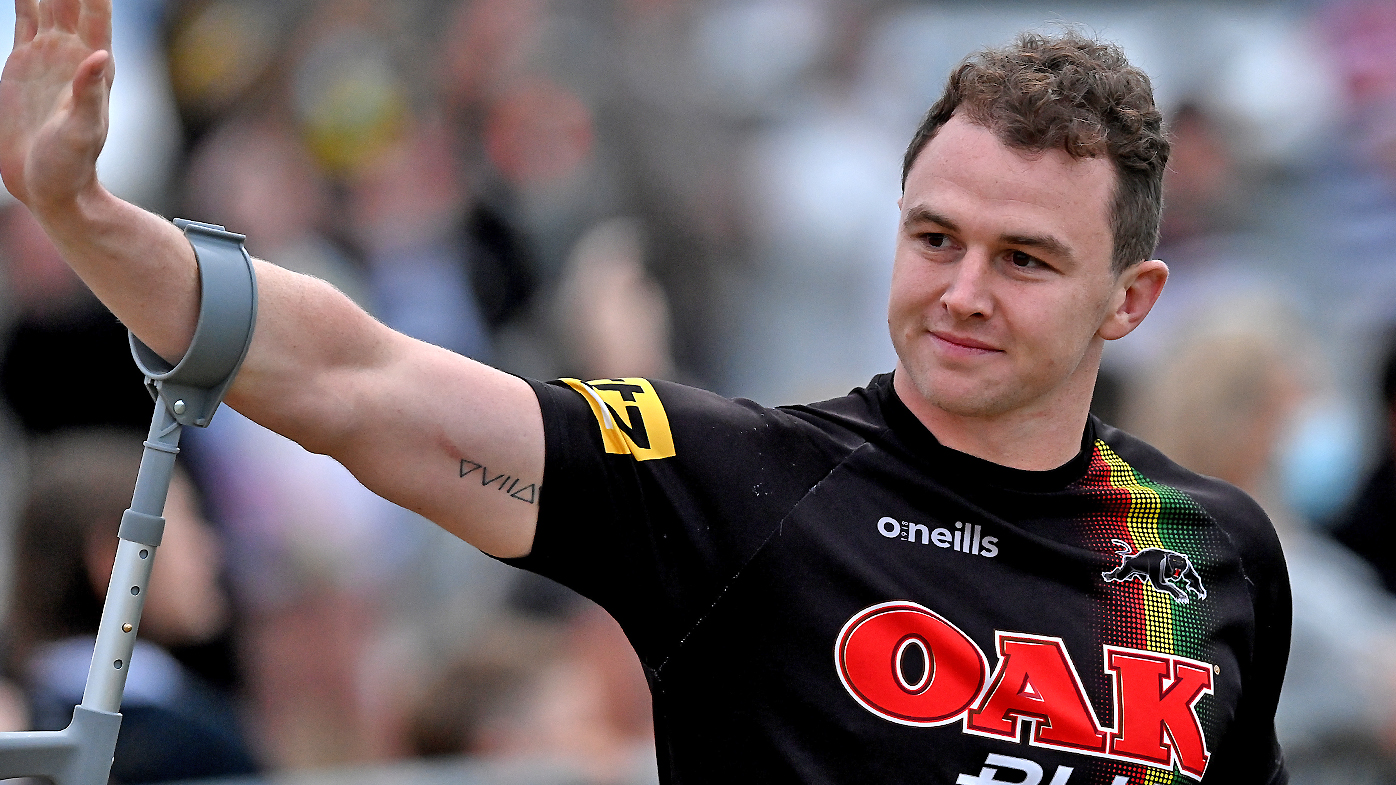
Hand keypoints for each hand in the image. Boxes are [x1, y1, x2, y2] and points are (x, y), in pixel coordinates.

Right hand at [0, 0, 112, 211]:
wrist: (50, 187)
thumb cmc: (72, 166)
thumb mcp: (83, 133)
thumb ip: (90, 96)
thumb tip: (101, 58)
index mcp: (94, 63)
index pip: (97, 7)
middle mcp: (74, 51)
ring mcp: (48, 54)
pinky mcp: (24, 62)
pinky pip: (23, 16)